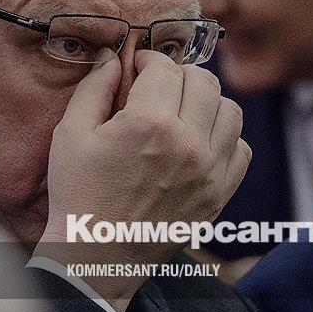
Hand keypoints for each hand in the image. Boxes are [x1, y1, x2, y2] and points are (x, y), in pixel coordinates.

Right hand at [33, 50, 250, 311]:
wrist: (96, 255)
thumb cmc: (79, 195)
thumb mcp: (70, 134)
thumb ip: (94, 88)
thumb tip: (113, 56)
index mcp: (149, 124)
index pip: (165, 67)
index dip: (149, 61)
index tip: (139, 69)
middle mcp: (188, 143)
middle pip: (204, 81)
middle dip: (180, 76)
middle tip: (161, 88)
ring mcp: (210, 171)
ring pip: (231, 111)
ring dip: (208, 104)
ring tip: (185, 112)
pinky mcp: (220, 194)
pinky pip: (242, 149)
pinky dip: (226, 139)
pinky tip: (200, 143)